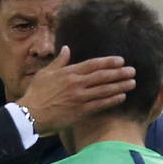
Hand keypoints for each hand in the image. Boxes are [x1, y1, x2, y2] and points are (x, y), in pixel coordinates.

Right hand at [19, 46, 135, 133]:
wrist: (30, 114)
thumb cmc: (35, 94)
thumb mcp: (45, 74)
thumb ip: (59, 61)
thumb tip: (66, 48)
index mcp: (69, 73)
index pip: (93, 65)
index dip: (109, 62)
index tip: (121, 60)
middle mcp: (77, 84)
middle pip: (103, 76)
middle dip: (119, 73)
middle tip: (132, 71)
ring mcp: (79, 98)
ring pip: (104, 90)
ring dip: (120, 86)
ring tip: (132, 83)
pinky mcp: (80, 112)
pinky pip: (99, 105)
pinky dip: (111, 100)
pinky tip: (121, 97)